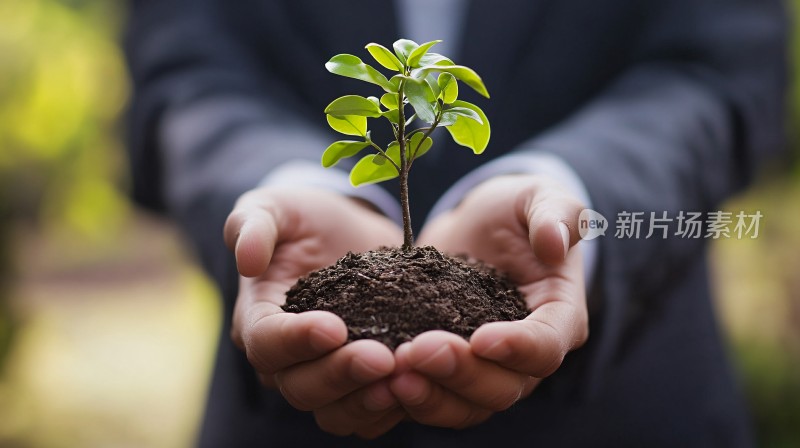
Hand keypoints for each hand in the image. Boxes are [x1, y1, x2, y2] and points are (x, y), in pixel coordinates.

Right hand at [224, 187, 405, 437]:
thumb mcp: (275, 208)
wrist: (349, 232)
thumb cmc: (304, 219)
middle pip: (301, 387)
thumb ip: (253, 225)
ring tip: (404, 378)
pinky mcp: (361, 383)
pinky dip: (392, 408)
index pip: (266, 343)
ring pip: (334, 412)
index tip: (334, 327)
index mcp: (258, 320)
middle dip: (341, 375)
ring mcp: (324, 376)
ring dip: (368, 401)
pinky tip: (422, 385)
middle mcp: (287, 360)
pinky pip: (369, 415)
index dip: (296, 340)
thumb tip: (246, 259)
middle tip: (383, 358)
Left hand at [390, 175, 588, 427]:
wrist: (474, 231)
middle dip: (460, 375)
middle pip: (503, 388)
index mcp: (558, 317)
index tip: (482, 338)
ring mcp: (486, 372)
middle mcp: (524, 358)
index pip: (546, 347)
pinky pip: (433, 399)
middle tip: (416, 351)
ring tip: (392, 374)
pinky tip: (378, 380)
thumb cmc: (514, 212)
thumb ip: (555, 214)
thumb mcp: (537, 198)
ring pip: (466, 406)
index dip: (518, 348)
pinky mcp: (448, 374)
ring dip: (430, 396)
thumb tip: (555, 243)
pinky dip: (407, 397)